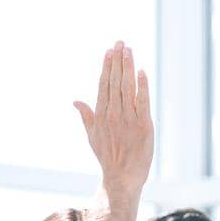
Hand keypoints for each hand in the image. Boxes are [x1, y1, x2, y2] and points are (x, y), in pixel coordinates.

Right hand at [73, 41, 153, 195]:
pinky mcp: (144, 126)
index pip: (103, 85)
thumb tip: (75, 101)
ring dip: (128, 67)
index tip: (109, 51)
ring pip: (127, 88)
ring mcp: (128, 120)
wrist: (122, 177)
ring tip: (129, 50)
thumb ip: (86, 116)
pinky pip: (143, 102)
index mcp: (101, 115)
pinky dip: (142, 87)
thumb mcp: (92, 136)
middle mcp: (113, 114)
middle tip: (120, 43)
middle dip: (117, 61)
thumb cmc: (108, 157)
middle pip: (115, 82)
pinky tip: (142, 72)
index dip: (107, 67)